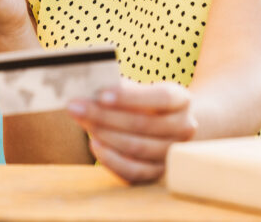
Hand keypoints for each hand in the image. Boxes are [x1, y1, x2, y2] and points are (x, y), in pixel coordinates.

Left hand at [67, 78, 197, 182]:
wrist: (169, 126)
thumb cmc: (147, 103)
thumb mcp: (141, 89)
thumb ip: (122, 88)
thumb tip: (92, 91)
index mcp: (182, 100)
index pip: (161, 97)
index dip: (130, 96)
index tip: (100, 94)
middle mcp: (184, 128)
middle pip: (144, 124)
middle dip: (105, 115)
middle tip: (76, 106)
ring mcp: (172, 153)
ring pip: (137, 148)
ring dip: (105, 135)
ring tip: (83, 122)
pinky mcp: (158, 174)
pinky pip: (134, 172)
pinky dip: (111, 159)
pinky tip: (94, 143)